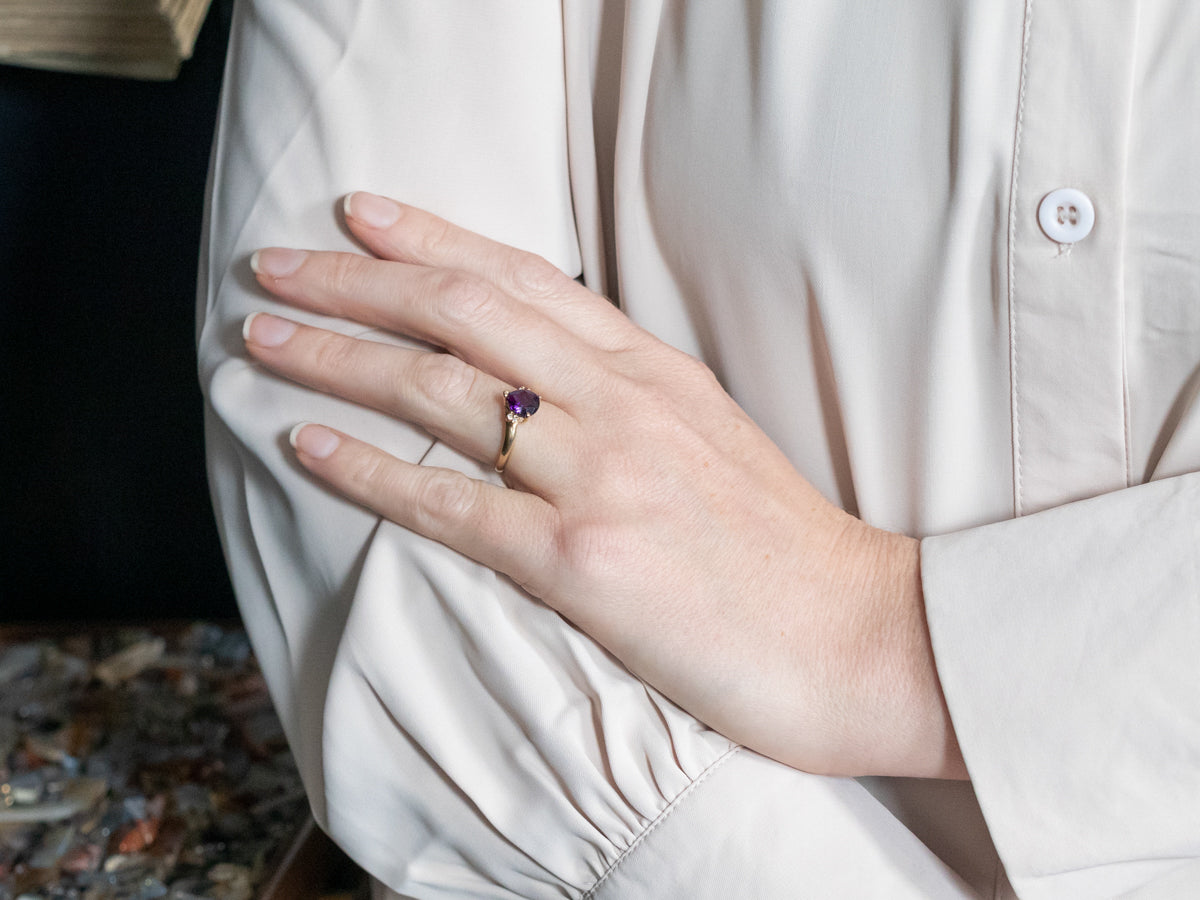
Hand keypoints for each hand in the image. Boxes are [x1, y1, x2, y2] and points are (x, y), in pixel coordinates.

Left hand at [243, 192, 964, 778]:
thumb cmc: (784, 551)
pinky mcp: (584, 564)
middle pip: (465, 313)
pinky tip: (307, 445)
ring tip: (263, 340)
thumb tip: (547, 379)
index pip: (524, 276)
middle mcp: (622, 406)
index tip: (362, 214)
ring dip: (338, 358)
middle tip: (274, 265)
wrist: (860, 637)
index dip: (433, 236)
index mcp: (653, 373)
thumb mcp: (712, 439)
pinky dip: (368, 470)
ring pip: (443, 392)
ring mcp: (603, 479)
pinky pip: (451, 505)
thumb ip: (631, 398)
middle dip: (356, 281)